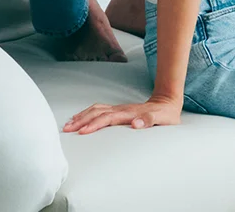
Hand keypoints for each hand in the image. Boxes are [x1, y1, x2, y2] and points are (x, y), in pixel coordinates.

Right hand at [62, 94, 182, 132]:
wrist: (167, 102)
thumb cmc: (166, 115)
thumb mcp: (163, 119)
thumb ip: (150, 121)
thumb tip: (136, 124)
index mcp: (129, 113)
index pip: (107, 118)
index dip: (94, 124)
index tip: (82, 131)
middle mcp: (121, 109)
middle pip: (97, 113)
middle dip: (81, 121)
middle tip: (67, 129)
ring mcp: (118, 108)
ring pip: (95, 110)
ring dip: (81, 116)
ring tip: (68, 125)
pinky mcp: (117, 110)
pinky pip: (98, 109)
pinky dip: (86, 113)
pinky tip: (79, 118)